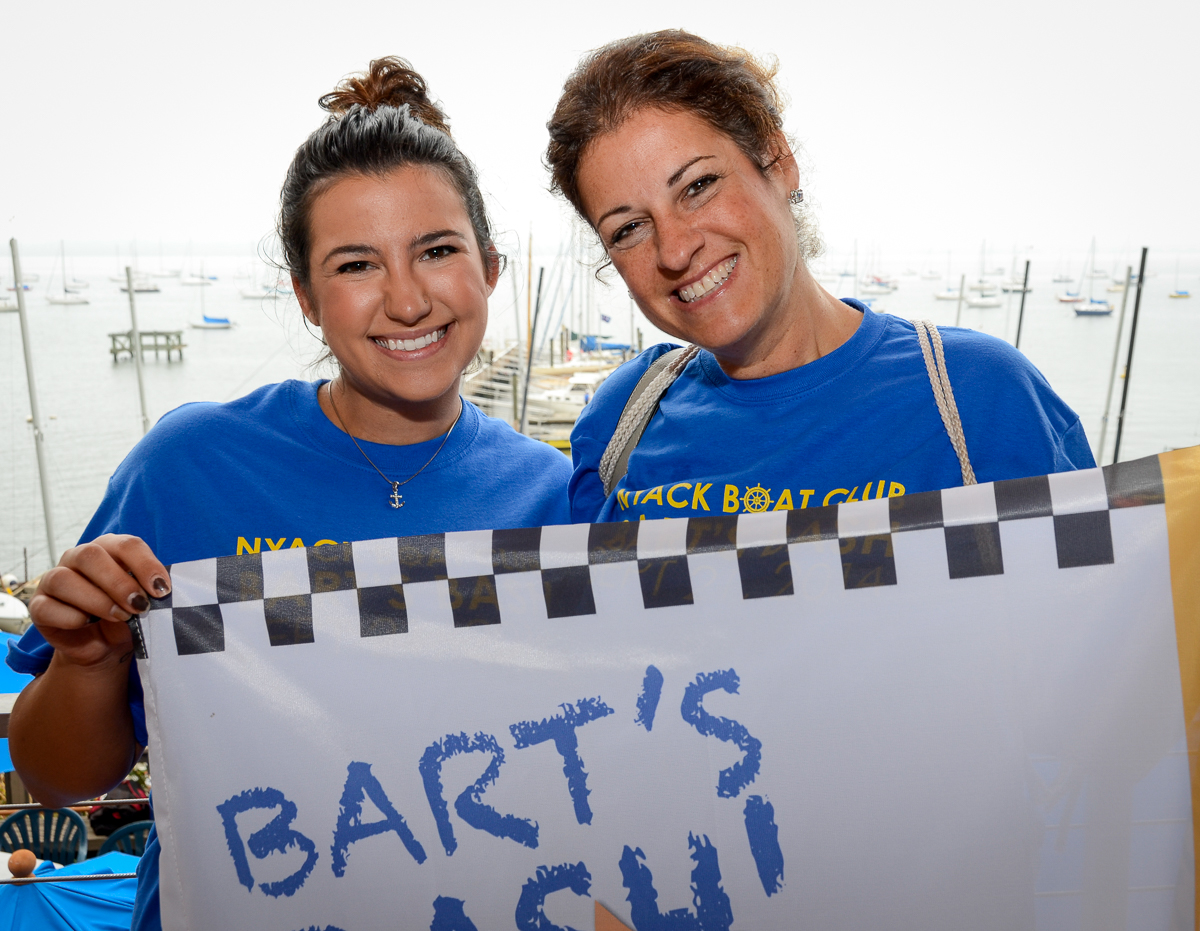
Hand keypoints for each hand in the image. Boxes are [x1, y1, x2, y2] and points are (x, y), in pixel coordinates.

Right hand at [28, 535, 170, 668]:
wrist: (104, 647)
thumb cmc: (126, 615)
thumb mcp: (141, 601)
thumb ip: (146, 590)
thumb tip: (158, 590)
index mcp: (107, 549)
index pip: (126, 544)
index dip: (145, 564)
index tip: (162, 589)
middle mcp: (77, 558)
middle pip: (91, 555)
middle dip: (119, 583)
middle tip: (140, 606)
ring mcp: (53, 580)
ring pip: (64, 579)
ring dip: (97, 600)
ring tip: (120, 617)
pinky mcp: (39, 606)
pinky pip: (47, 607)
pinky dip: (72, 617)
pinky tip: (89, 624)